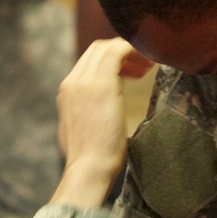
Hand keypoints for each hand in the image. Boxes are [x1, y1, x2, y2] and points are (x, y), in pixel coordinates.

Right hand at [52, 38, 152, 208]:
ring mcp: (84, 82)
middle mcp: (72, 82)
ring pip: (107, 48)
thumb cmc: (90, 159)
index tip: (131, 72)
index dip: (112, 61)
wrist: (88, 169)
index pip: (89, 61)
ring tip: (147, 66)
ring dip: (130, 52)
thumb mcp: (81, 131)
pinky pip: (118, 52)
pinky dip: (134, 51)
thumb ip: (85, 113)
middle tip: (142, 67)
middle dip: (122, 53)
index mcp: (67, 92)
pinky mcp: (101, 85)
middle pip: (97, 50)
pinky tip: (149, 61)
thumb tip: (96, 111)